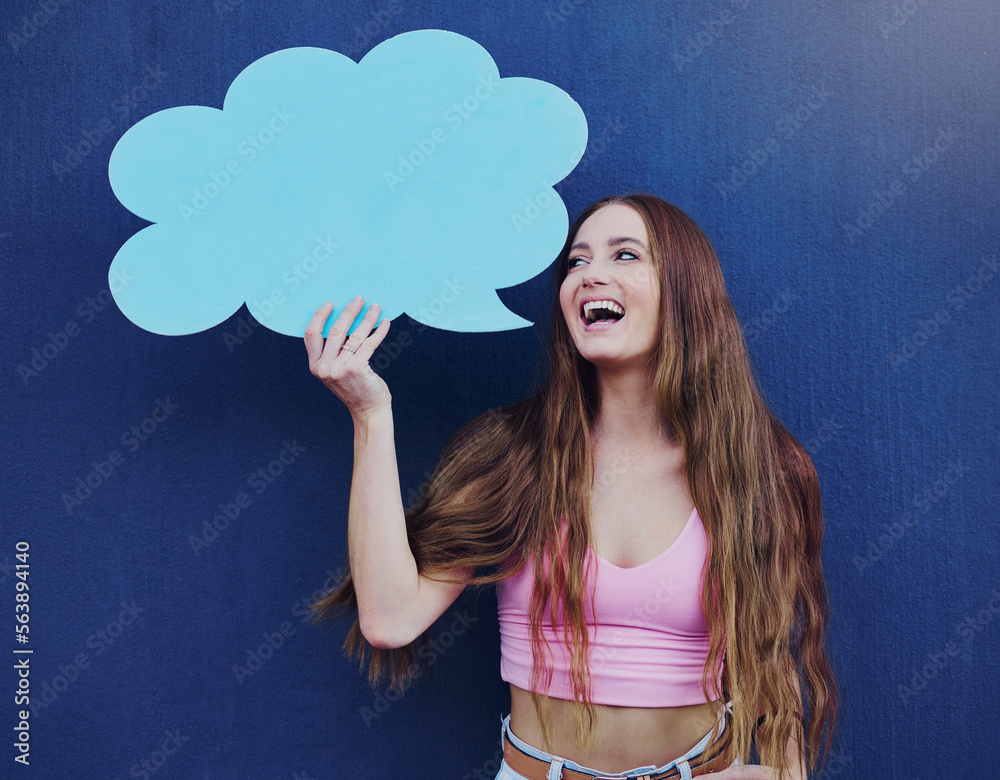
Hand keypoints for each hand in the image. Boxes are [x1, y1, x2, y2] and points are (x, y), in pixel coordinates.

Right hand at [305, 297, 391, 419]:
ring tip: (375, 307)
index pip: (311, 335)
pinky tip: (385, 323)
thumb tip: (345, 320)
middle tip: (359, 299)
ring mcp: (339, 368)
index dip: (319, 317)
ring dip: (367, 318)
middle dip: (348, 311)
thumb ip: (333, 352)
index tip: (330, 303)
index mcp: (316, 366)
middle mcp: (324, 367)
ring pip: (354, 335)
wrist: (368, 409)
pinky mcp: (356, 368)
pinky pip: (368, 343)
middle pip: (335, 331)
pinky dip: (378, 331)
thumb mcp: (336, 370)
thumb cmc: (355, 387)